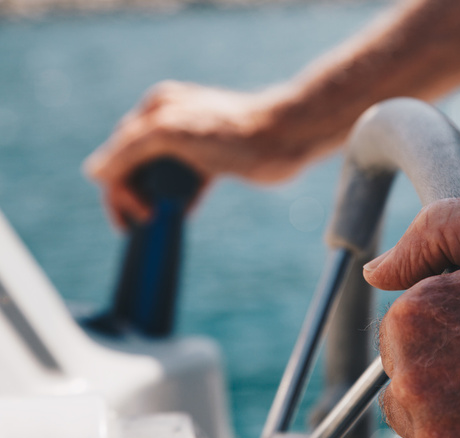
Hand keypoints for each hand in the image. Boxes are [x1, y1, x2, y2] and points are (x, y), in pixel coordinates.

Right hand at [84, 81, 309, 227]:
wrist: (285, 138)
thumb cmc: (232, 132)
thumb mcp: (173, 134)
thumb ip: (130, 150)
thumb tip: (93, 172)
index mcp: (156, 109)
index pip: (118, 154)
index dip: (119, 189)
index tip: (136, 218)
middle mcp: (169, 123)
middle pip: (135, 166)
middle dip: (133, 197)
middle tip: (143, 224)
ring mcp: (191, 144)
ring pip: (159, 178)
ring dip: (154, 201)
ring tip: (157, 222)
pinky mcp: (211, 163)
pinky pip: (184, 186)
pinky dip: (179, 202)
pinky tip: (181, 216)